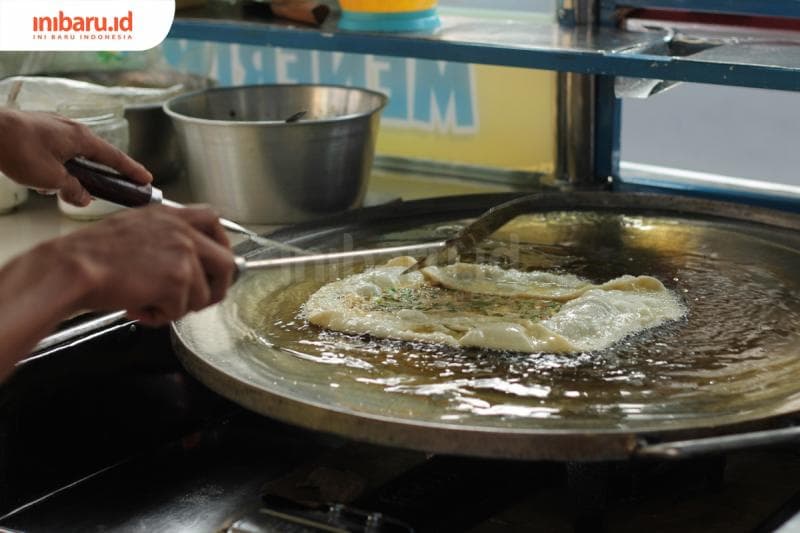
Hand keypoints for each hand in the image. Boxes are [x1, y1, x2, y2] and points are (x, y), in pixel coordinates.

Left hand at [0, 108, 151, 205]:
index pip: (115, 158)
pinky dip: (58, 165)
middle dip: (102, 174)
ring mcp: (54, 127)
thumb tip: (83, 198)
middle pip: (96, 155)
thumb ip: (72, 190)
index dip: (132, 171)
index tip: (146, 179)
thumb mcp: (51, 179)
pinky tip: (44, 179)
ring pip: (73, 154)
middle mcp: (71, 129)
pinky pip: (57, 150)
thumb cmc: (19, 149)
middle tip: (112, 188)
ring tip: (62, 190)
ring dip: (74, 172)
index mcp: (81, 138)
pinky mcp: (38, 129)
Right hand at [40, 205, 235, 325]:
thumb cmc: (93, 252)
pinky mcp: (177, 280)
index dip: (222, 245)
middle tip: (195, 301)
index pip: (214, 221)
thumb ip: (167, 236)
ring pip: (203, 295)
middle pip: (227, 263)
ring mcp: (183, 255)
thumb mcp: (135, 226)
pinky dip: (160, 317)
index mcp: (172, 216)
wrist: (74, 266)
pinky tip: (139, 306)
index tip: (216, 263)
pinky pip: (180, 311)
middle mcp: (183, 232)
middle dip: (215, 289)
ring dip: (177, 307)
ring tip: (148, 302)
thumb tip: (188, 259)